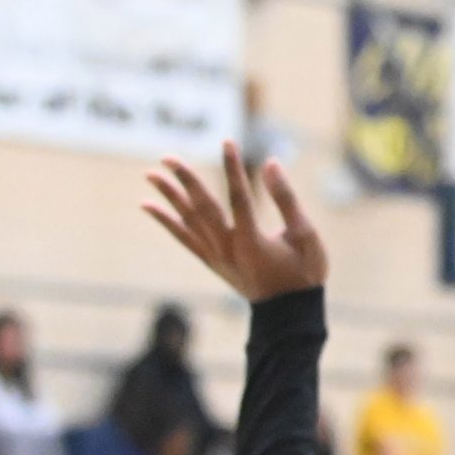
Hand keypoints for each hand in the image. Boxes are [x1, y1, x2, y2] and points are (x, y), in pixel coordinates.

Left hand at [144, 142, 327, 302]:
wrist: (288, 314)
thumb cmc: (303, 274)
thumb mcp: (305, 236)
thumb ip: (287, 199)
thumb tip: (269, 164)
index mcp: (252, 240)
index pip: (238, 195)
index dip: (232, 167)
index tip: (227, 141)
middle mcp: (227, 247)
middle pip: (202, 207)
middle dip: (185, 180)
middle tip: (167, 158)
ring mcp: (216, 256)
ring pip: (187, 221)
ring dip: (168, 197)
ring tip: (150, 175)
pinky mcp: (211, 261)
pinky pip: (183, 238)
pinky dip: (165, 221)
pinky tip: (149, 206)